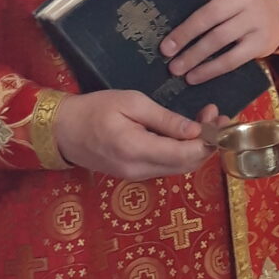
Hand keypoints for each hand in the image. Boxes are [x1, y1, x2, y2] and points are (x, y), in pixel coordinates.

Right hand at [56, 90, 219, 179]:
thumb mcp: (130, 103)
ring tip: (203, 121)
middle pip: (187, 165)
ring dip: (195, 148)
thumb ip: (164, 119)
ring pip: (178, 168)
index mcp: (138, 149)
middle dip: (207, 143)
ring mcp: (136, 176)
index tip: (218, 117)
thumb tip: (195, 131)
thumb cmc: (94, 109)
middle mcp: (140, 170)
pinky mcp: (134, 174)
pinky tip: (183, 134)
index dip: (209, 139)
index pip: (187, 154)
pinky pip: (165, 167)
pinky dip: (180, 152)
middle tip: (214, 116)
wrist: (61, 130)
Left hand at [160, 0, 278, 85]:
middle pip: (210, 15)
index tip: (162, 18)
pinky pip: (231, 59)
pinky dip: (210, 70)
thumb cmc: (244, 3)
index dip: (182, 1)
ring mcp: (256, 20)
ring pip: (219, 39)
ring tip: (176, 68)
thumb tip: (168, 6)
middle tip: (165, 50)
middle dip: (184, 34)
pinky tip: (195, 77)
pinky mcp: (260, 43)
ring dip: (194, 56)